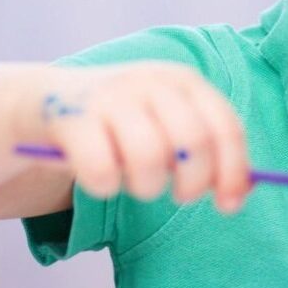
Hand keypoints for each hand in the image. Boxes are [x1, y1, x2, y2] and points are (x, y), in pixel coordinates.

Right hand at [17, 62, 250, 211]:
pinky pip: (102, 170)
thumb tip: (239, 193)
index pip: (225, 126)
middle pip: (193, 141)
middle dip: (193, 183)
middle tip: (180, 197)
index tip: (229, 206)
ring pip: (150, 157)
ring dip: (148, 186)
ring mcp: (110, 96)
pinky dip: (106, 187)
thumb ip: (205, 152)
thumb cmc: (124, 124)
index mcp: (184, 82)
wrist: (48, 101)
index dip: (233, 171)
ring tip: (139, 185)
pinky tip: (101, 180)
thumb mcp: (169, 126)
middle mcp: (151, 82)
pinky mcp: (70, 116)